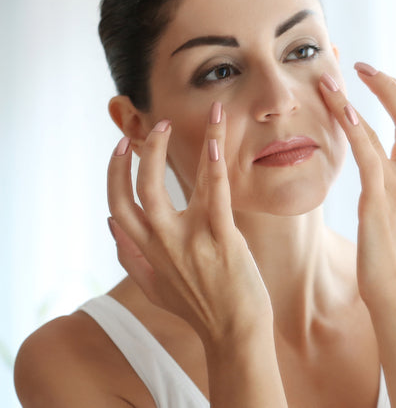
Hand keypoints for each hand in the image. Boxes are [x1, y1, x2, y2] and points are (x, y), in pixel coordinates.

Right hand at [107, 102, 270, 345]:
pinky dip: (215, 169)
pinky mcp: (222, 239)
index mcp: (145, 250)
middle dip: (146, 153)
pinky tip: (217, 145)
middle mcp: (162, 242)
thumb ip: (129, 257)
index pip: (116, 204)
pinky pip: (216, 197)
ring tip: (207, 117)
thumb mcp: (153, 287)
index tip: (122, 146)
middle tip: (160, 126)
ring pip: (179, 185)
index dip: (115, 172)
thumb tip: (109, 224)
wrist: (233, 330)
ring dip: (191, 147)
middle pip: (140, 189)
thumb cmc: (197, 308)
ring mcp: (191, 240)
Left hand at [318, 63, 395, 306]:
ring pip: (395, 124)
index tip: (379, 79)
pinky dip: (355, 124)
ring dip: (366, 95)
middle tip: (361, 66)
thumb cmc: (391, 263)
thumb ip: (394, 192)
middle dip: (391, 84)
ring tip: (334, 78)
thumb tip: (380, 178)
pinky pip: (369, 151)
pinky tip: (338, 106)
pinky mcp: (381, 198)